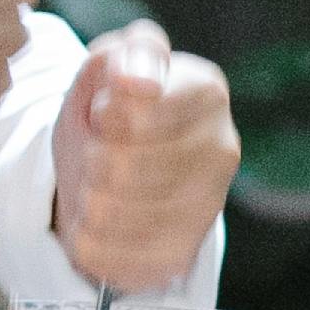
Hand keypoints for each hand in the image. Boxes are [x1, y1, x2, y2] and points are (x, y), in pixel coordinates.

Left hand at [54, 19, 239, 291]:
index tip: (103, 112)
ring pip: (115, 212)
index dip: (103, 114)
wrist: (107, 170)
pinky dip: (88, 239)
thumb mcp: (106, 68)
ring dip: (87, 199)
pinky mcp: (182, 253)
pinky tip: (99, 222)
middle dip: (91, 159)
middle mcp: (222, 148)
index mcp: (205, 90)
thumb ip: (126, 56)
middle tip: (94, 154)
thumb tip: (134, 81)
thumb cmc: (109, 110)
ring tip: (95, 186)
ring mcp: (207, 205)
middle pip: (123, 166)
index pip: (138, 110)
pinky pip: (113, 253)